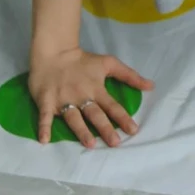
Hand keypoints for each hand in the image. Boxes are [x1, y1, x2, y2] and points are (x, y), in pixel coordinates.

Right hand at [29, 48, 151, 147]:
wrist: (54, 51)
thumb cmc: (82, 60)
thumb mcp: (108, 63)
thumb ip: (129, 75)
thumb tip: (151, 86)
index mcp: (96, 88)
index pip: (112, 105)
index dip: (123, 117)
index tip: (133, 130)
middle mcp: (81, 95)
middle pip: (94, 114)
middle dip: (105, 128)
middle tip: (115, 143)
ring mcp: (63, 99)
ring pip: (73, 117)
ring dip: (81, 130)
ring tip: (89, 144)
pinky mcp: (46, 100)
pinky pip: (44, 116)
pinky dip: (43, 127)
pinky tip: (44, 140)